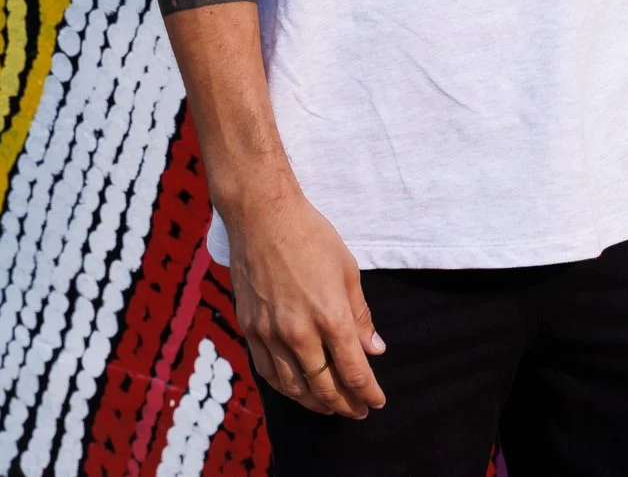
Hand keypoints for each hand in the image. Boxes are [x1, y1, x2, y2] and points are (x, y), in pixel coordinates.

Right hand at [222, 189, 386, 417]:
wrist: (261, 215)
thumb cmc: (310, 236)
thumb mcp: (347, 271)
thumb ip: (360, 316)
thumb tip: (374, 350)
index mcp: (330, 316)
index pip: (354, 372)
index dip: (369, 393)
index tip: (377, 402)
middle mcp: (299, 332)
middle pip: (325, 387)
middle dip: (345, 405)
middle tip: (357, 411)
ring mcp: (270, 332)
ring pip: (294, 387)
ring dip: (315, 403)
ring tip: (329, 407)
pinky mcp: (250, 328)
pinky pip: (267, 371)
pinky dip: (285, 387)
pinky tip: (296, 389)